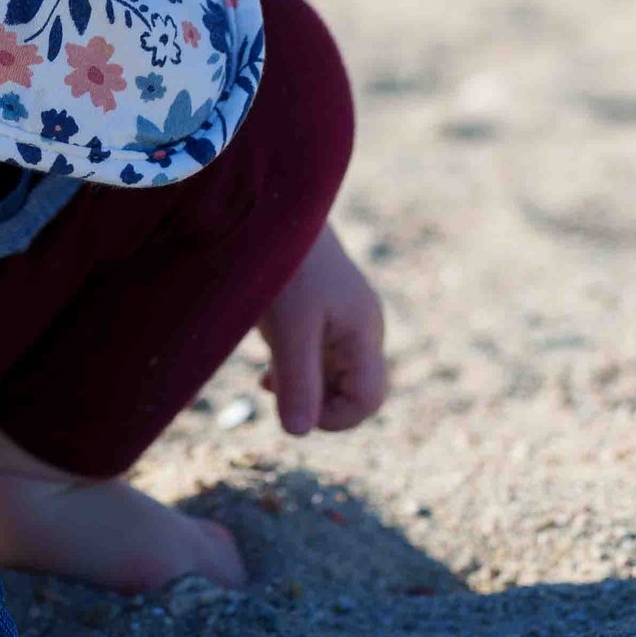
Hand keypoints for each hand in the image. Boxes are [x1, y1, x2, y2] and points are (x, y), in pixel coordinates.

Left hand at [258, 221, 387, 436]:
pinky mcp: (320, 308)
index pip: (369, 399)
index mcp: (364, 331)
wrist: (273, 203)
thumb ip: (298, 381)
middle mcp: (361, 326)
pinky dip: (295, 367)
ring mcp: (342, 316)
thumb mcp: (288, 328)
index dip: (335, 419)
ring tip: (267, 377)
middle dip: (316, 401)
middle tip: (274, 387)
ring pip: (331, 373)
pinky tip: (267, 368)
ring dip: (302, 384)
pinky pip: (317, 353)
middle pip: (352, 389)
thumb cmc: (285, 264)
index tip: (294, 408)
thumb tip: (300, 433)